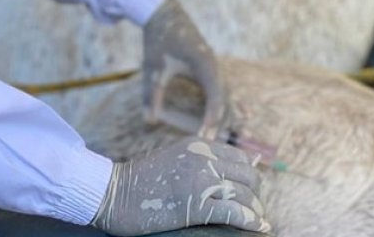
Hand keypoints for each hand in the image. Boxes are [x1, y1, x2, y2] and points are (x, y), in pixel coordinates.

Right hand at [90, 139, 268, 235]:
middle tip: (253, 208)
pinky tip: (259, 228)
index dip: (249, 176)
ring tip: (258, 222)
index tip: (251, 190)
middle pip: (248, 176)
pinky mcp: (197, 205)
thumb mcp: (173, 158)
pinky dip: (252, 221)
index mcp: (198, 145)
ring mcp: (201, 180)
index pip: (240, 157)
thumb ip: (198, 161)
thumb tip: (227, 173)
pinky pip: (235, 213)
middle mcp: (203, 159)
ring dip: (256, 211)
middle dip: (255, 194)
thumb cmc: (139, 180)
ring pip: (245, 194)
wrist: (114, 193)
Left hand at [142, 0, 225, 137]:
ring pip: (227, 98)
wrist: (164, 13)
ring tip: (226, 142)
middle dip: (222, 125)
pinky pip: (222, 93)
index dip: (212, 119)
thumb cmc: (159, 39)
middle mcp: (215, 68)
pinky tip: (232, 123)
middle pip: (226, 101)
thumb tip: (149, 121)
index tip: (204, 138)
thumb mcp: (154, 67)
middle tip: (214, 149)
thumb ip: (151, 94)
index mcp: (205, 65)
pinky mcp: (210, 70)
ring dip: (227, 119)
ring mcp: (214, 69)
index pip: (215, 98)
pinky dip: (224, 108)